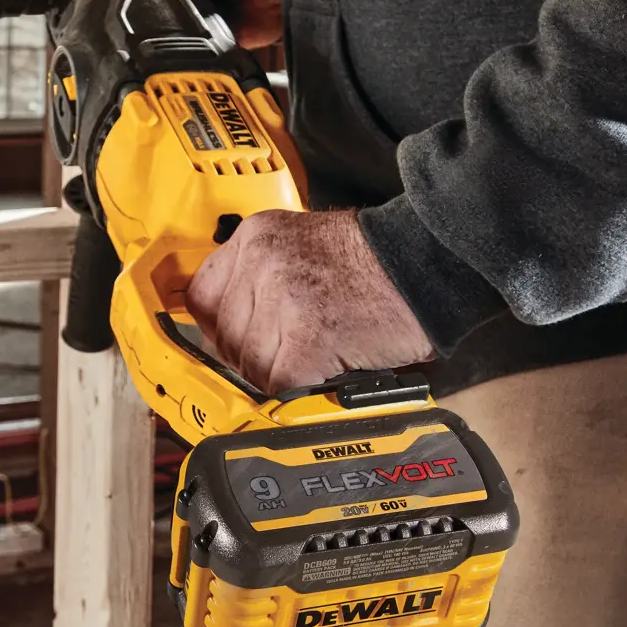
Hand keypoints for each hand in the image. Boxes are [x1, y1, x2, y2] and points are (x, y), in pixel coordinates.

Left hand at [185, 209, 433, 392]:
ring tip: (318, 355)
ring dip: (282, 374)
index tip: (235, 343)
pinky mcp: (311, 335)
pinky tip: (328, 367)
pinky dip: (303, 388)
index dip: (217, 329)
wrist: (427, 263)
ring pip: (250, 365)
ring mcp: (284, 297)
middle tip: (291, 352)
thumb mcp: (301, 246)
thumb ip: (260, 278)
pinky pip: (281, 383)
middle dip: (253, 357)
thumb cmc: (375, 263)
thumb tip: (231, 329)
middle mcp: (262, 261)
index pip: (200, 297)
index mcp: (255, 237)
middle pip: (223, 337)